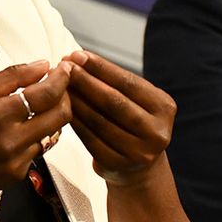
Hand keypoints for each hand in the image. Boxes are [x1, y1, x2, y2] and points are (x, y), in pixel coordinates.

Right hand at [0, 60, 72, 209]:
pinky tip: (19, 129)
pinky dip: (35, 135)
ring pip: (53, 133)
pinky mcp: (18, 174)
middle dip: (66, 96)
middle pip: (60, 115)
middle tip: (59, 84)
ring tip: (42, 103)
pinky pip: (38, 150)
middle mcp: (12, 140)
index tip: (65, 67)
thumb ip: (8, 78)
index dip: (61, 78)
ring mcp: (17, 161)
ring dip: (53, 115)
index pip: (46, 93)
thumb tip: (41, 66)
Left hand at [63, 49, 175, 187]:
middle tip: (62, 66)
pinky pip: (89, 138)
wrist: (138, 166)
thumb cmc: (131, 121)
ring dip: (75, 99)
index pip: (128, 82)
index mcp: (164, 107)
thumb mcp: (135, 100)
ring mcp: (138, 152)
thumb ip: (112, 81)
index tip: (77, 55)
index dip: (100, 67)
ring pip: (98, 120)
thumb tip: (73, 58)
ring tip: (57, 85)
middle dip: (85, 80)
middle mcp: (156, 131)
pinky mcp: (118, 165)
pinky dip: (74, 121)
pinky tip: (61, 108)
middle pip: (113, 101)